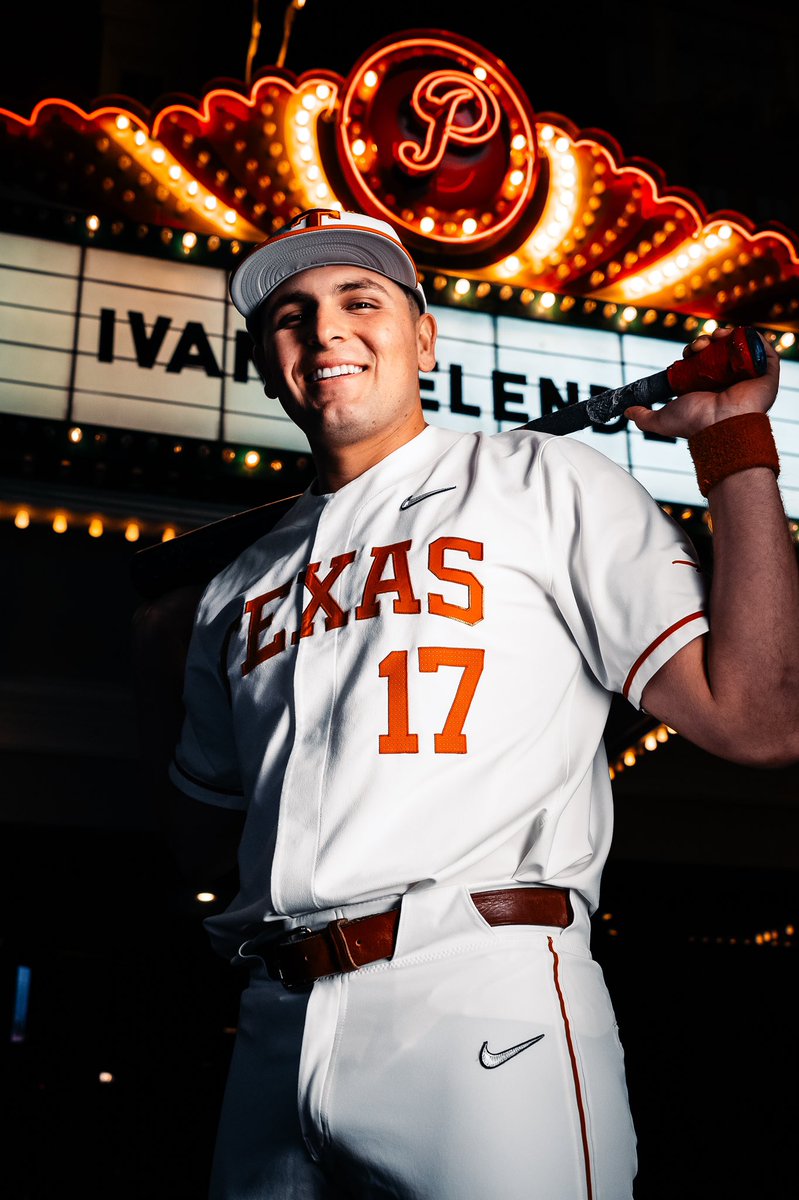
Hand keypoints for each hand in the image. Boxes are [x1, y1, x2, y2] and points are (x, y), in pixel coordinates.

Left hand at [624, 326, 779, 438]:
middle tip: (699, 345)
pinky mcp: (767, 372)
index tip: (688, 352)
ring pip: (739, 346)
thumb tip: (628, 411)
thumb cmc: (695, 425)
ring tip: (716, 337)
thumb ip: (644, 417)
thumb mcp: (662, 420)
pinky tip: (734, 335)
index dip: (694, 351)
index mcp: (710, 387)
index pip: (703, 360)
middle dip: (707, 341)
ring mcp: (749, 375)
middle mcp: (730, 380)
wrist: (719, 427)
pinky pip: (762, 348)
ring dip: (727, 335)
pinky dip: (750, 337)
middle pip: (720, 350)